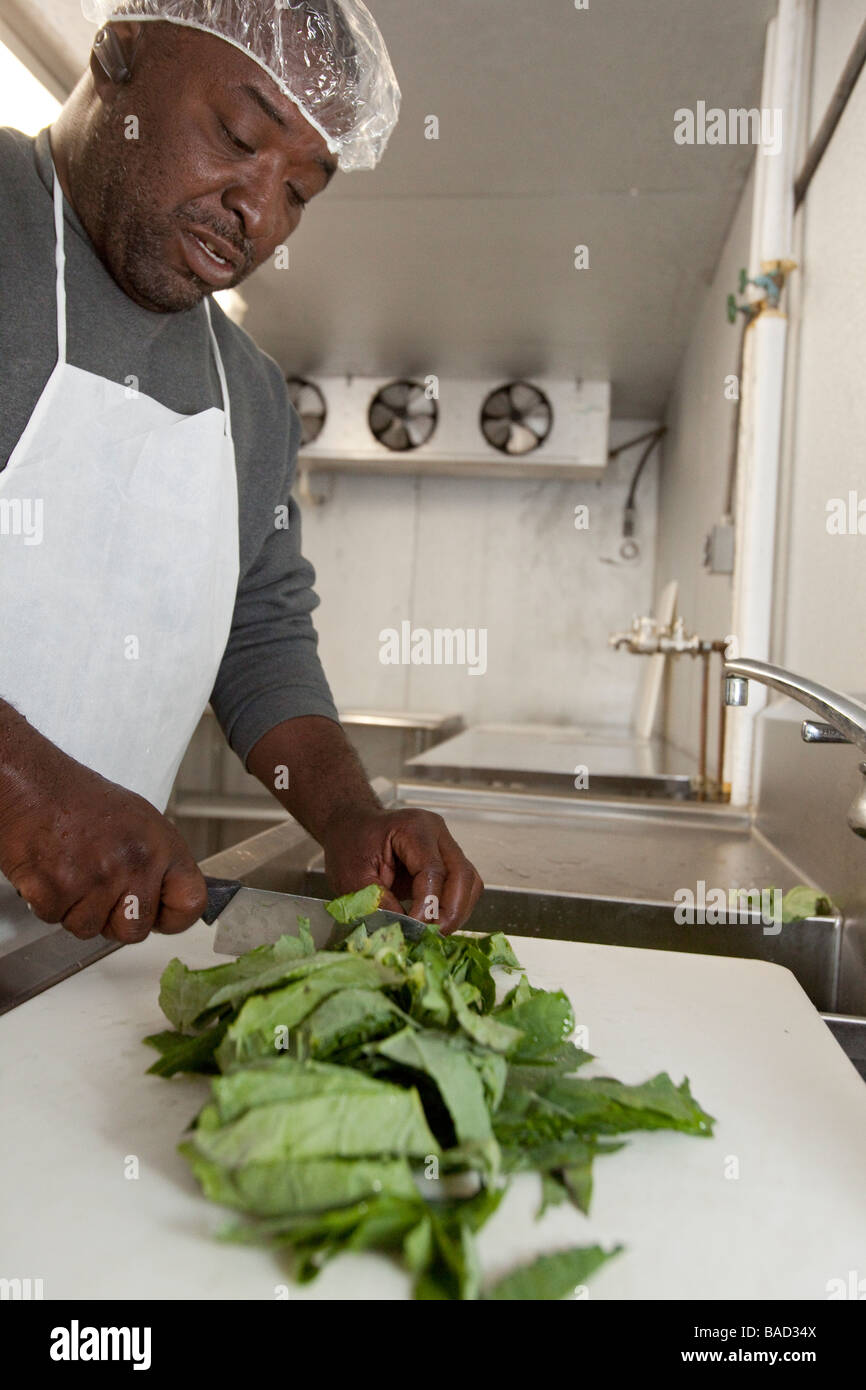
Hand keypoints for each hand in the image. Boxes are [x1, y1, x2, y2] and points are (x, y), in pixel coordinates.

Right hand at [0, 712, 206, 943]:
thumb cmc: (81, 801)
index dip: (173, 918)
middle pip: (135, 931)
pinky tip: (51, 872)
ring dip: (76, 910)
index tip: (159, 915)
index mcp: (161, 847)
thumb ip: (158, 863)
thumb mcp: (140, 822)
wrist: (33, 785)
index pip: (191, 903)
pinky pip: (55, 920)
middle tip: (99, 890)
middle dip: (114, 921)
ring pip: (90, 930)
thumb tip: (167, 899)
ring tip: (72, 871)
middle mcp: (134, 863)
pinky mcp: (56, 889)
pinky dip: (48, 903)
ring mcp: (96, 878)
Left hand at [321, 805, 482, 933]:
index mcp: (413, 828)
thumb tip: (404, 928)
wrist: (352, 827)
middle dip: (452, 911)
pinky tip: (436, 920)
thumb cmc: (349, 845)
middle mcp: (437, 833)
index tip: (414, 928)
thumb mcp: (351, 876)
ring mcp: (446, 844)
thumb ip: (376, 902)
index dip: (427, 904)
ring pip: (470, 881)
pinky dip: (456, 906)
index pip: (433, 870)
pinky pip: (465, 885)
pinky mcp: (448, 859)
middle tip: (432, 936)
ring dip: (458, 911)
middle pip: (463, 874)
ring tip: (434, 931)